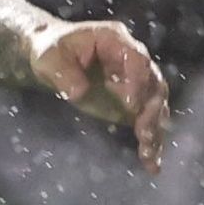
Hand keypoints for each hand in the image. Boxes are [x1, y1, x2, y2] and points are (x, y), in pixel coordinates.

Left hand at [30, 19, 169, 172]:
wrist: (53, 58)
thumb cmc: (51, 52)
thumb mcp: (48, 58)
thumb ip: (63, 73)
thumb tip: (79, 93)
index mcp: (116, 41)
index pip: (137, 59)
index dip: (137, 81)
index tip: (130, 104)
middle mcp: (133, 60)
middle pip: (154, 84)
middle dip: (151, 110)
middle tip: (144, 134)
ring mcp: (135, 82)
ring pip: (155, 106)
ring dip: (154, 129)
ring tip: (149, 154)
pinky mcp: (131, 104)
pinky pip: (147, 121)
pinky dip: (150, 141)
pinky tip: (151, 163)